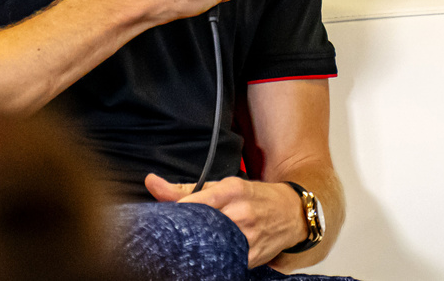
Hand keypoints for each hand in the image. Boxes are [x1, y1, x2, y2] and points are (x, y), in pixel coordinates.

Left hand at [144, 173, 303, 267]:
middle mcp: (241, 212)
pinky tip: (205, 257)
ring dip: (198, 248)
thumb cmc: (254, 197)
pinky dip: (215, 260)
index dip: (178, 210)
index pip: (198, 200)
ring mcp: (249, 235)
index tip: (165, 218)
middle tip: (170, 236)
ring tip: (186, 247)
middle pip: (203, 225)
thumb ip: (186, 189)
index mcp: (233, 189)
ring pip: (214, 245)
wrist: (292, 212)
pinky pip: (228, 260)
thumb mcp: (225, 186)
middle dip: (185, 232)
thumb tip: (151, 182)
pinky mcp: (254, 255)